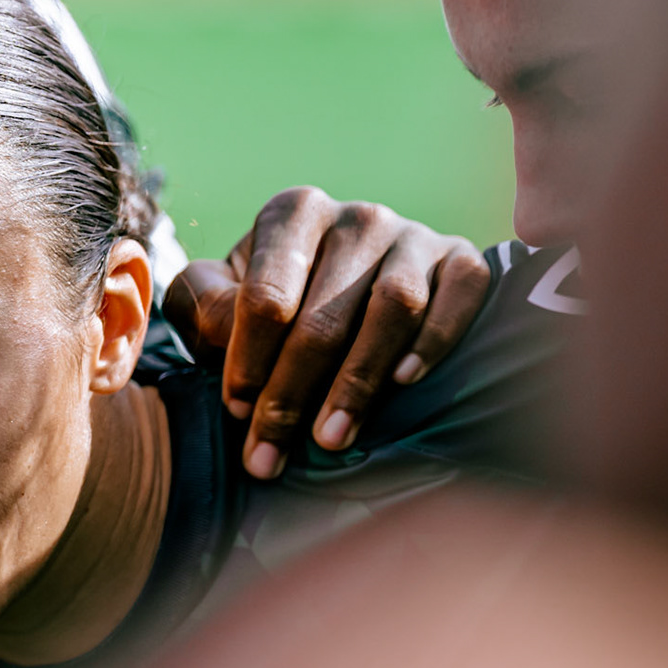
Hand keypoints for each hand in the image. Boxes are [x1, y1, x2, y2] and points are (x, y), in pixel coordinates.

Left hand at [162, 187, 490, 478]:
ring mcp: (413, 234)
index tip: (237, 411)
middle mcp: (355, 217)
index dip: (248, 359)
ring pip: (392, 307)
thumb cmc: (273, 300)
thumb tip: (227, 336)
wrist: (351, 286)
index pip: (265, 296)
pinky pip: (460, 294)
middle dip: (293, 391)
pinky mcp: (462, 257)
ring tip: (331, 438)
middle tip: (272, 451)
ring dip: (359, 380)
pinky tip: (406, 381)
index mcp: (291, 215)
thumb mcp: (220, 295)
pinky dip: (435, 338)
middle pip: (324, 314)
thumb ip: (205, 306)